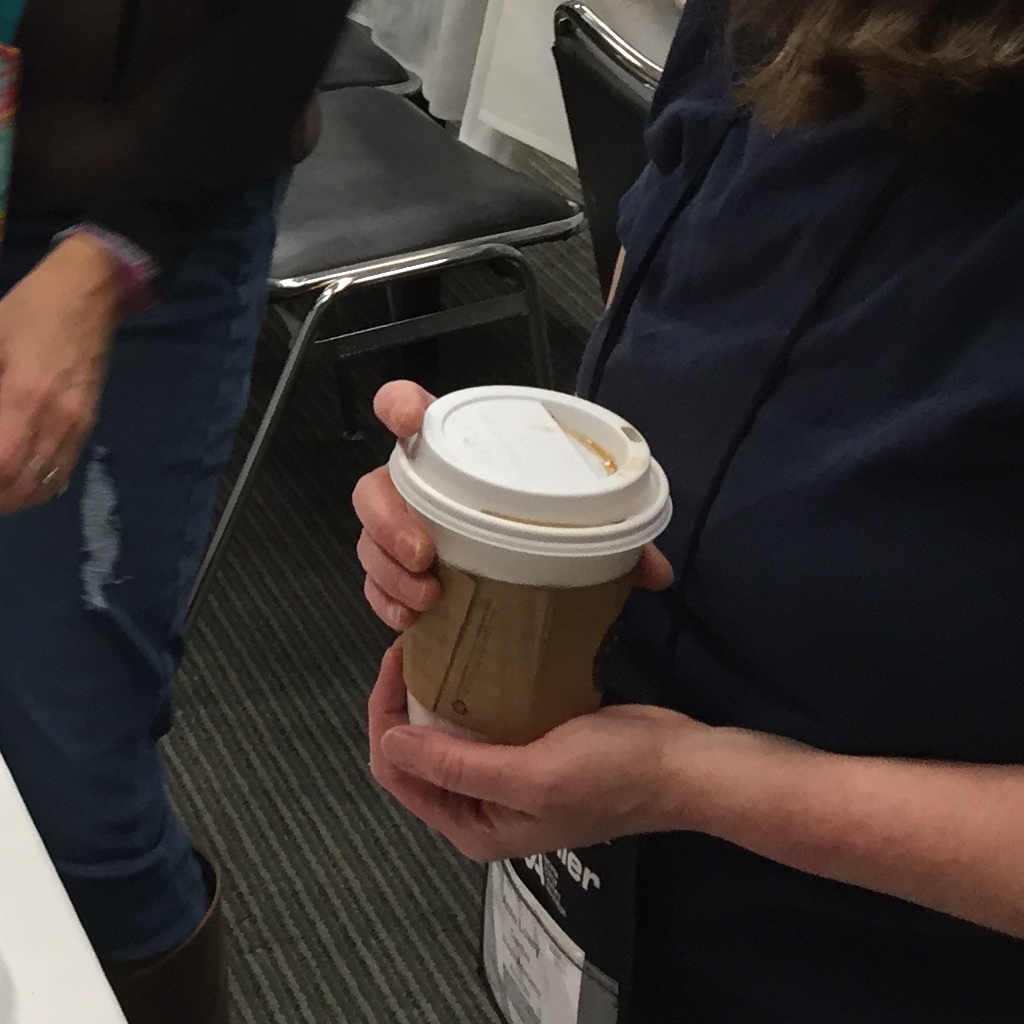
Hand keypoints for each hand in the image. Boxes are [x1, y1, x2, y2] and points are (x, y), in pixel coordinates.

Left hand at [0, 234, 122, 515]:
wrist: (88, 290)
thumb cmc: (29, 310)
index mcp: (26, 398)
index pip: (0, 467)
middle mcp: (58, 420)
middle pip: (23, 486)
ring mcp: (78, 426)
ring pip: (46, 486)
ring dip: (10, 501)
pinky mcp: (89, 424)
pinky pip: (63, 472)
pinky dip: (36, 488)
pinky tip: (12, 482)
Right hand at [353, 380, 670, 630]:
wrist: (522, 584)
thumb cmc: (539, 529)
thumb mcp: (579, 525)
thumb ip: (617, 539)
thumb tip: (654, 570)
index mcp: (454, 454)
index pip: (408, 410)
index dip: (398, 405)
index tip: (406, 421)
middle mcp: (417, 489)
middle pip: (374, 488)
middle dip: (389, 519)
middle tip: (424, 553)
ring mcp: (401, 532)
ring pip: (369, 540)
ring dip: (388, 568)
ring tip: (426, 597)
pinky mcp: (398, 574)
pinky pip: (375, 585)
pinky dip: (387, 601)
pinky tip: (411, 618)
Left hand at [366, 641, 724, 858]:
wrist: (682, 764)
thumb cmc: (611, 774)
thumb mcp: (531, 775)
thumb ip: (457, 767)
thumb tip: (391, 743)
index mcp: (472, 827)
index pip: (398, 773)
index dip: (385, 718)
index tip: (397, 662)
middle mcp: (480, 807)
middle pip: (414, 753)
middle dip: (404, 703)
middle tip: (413, 646)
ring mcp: (504, 778)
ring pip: (444, 733)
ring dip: (433, 693)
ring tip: (433, 644)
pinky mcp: (527, 748)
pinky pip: (478, 720)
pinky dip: (467, 692)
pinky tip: (468, 658)